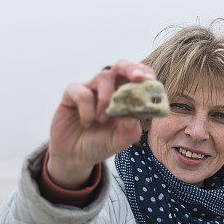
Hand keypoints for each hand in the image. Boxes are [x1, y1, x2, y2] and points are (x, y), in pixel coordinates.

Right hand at [47, 60, 156, 188]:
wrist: (74, 156)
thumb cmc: (99, 144)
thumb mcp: (118, 142)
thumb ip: (128, 131)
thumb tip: (133, 117)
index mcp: (125, 97)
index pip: (138, 78)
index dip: (146, 74)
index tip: (151, 80)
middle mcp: (108, 88)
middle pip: (121, 66)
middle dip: (131, 69)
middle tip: (138, 77)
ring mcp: (90, 88)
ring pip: (103, 77)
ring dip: (107, 98)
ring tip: (103, 119)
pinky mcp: (72, 93)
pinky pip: (82, 92)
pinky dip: (87, 109)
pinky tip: (86, 123)